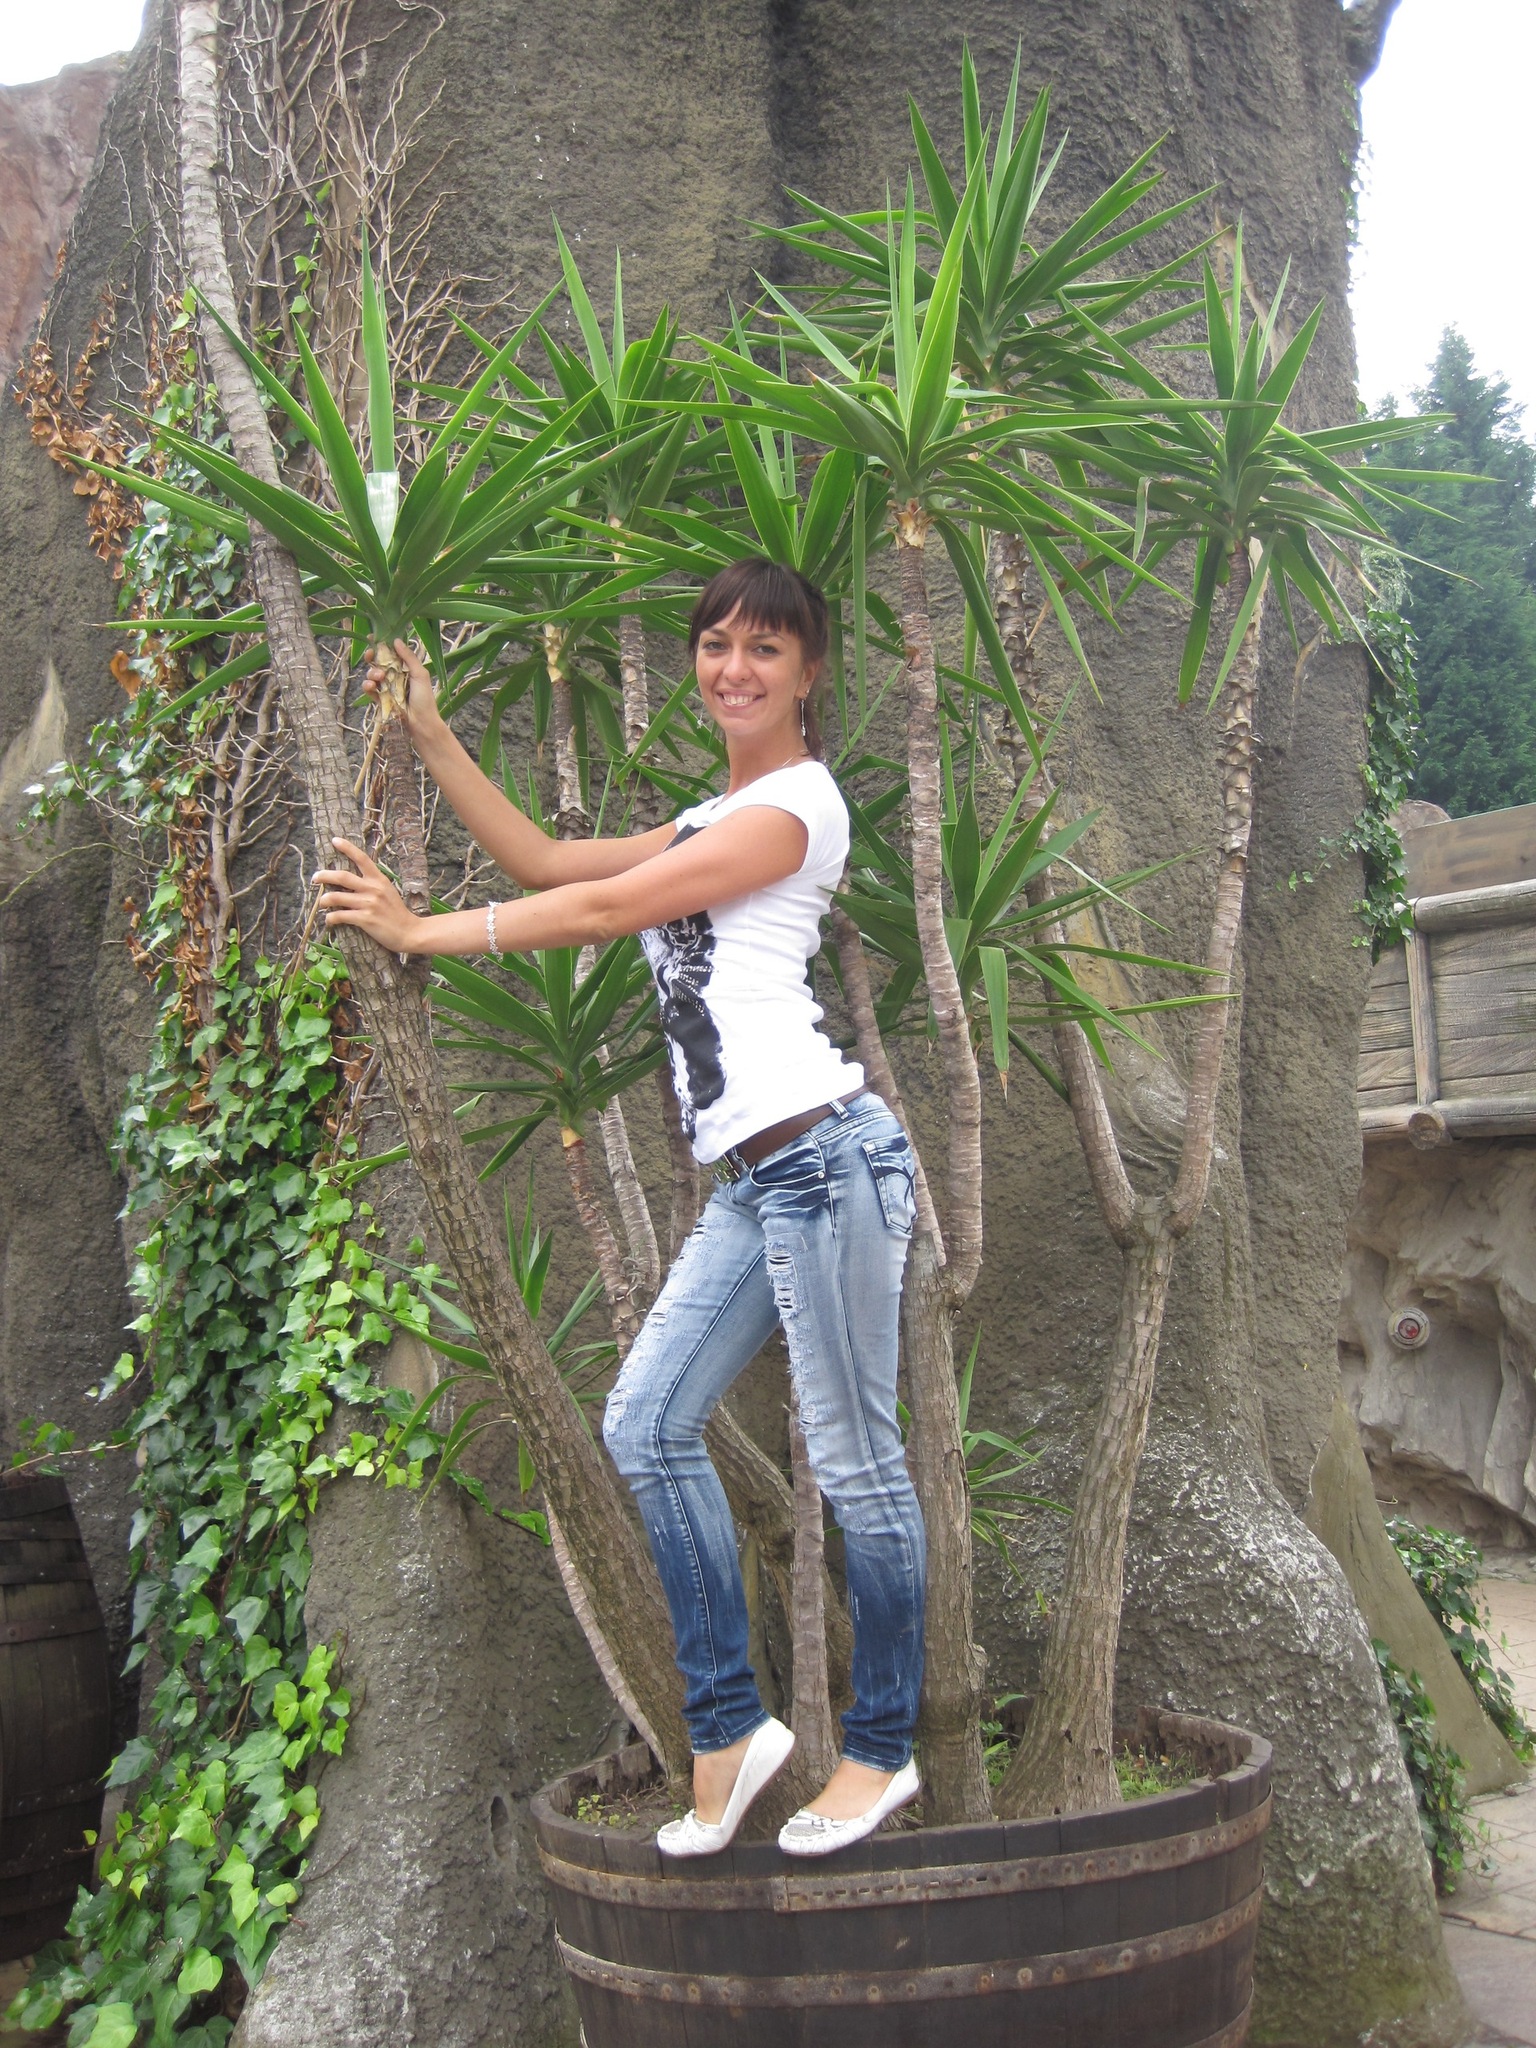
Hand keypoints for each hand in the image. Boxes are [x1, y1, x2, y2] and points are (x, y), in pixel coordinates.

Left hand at [313, 838, 421, 952]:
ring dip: (324, 900)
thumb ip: (372, 884)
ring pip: (336, 897)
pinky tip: (329, 920)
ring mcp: (368, 904)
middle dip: (324, 875)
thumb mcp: (388, 892)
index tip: (335, 840)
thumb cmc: (397, 913)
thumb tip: (351, 882)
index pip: (362, 858)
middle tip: (315, 877)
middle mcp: (373, 889)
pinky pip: (340, 916)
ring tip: (321, 902)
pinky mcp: (365, 919)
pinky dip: (330, 918)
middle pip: (342, 877)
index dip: (347, 848)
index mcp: (379, 880)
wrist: (409, 932)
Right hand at [364, 639, 441, 740]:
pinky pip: (369, 689)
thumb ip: (409, 657)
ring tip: (379, 677)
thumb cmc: (425, 699)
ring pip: (372, 674)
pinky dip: (367, 686)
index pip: (391, 653)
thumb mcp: (420, 674)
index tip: (373, 638)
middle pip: (378, 662)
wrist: (422, 722)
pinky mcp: (380, 699)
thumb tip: (396, 640)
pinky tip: (371, 686)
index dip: (382, 645)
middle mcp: (394, 676)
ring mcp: (386, 687)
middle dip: (372, 657)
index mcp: (405, 668)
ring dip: (372, 673)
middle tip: (370, 655)